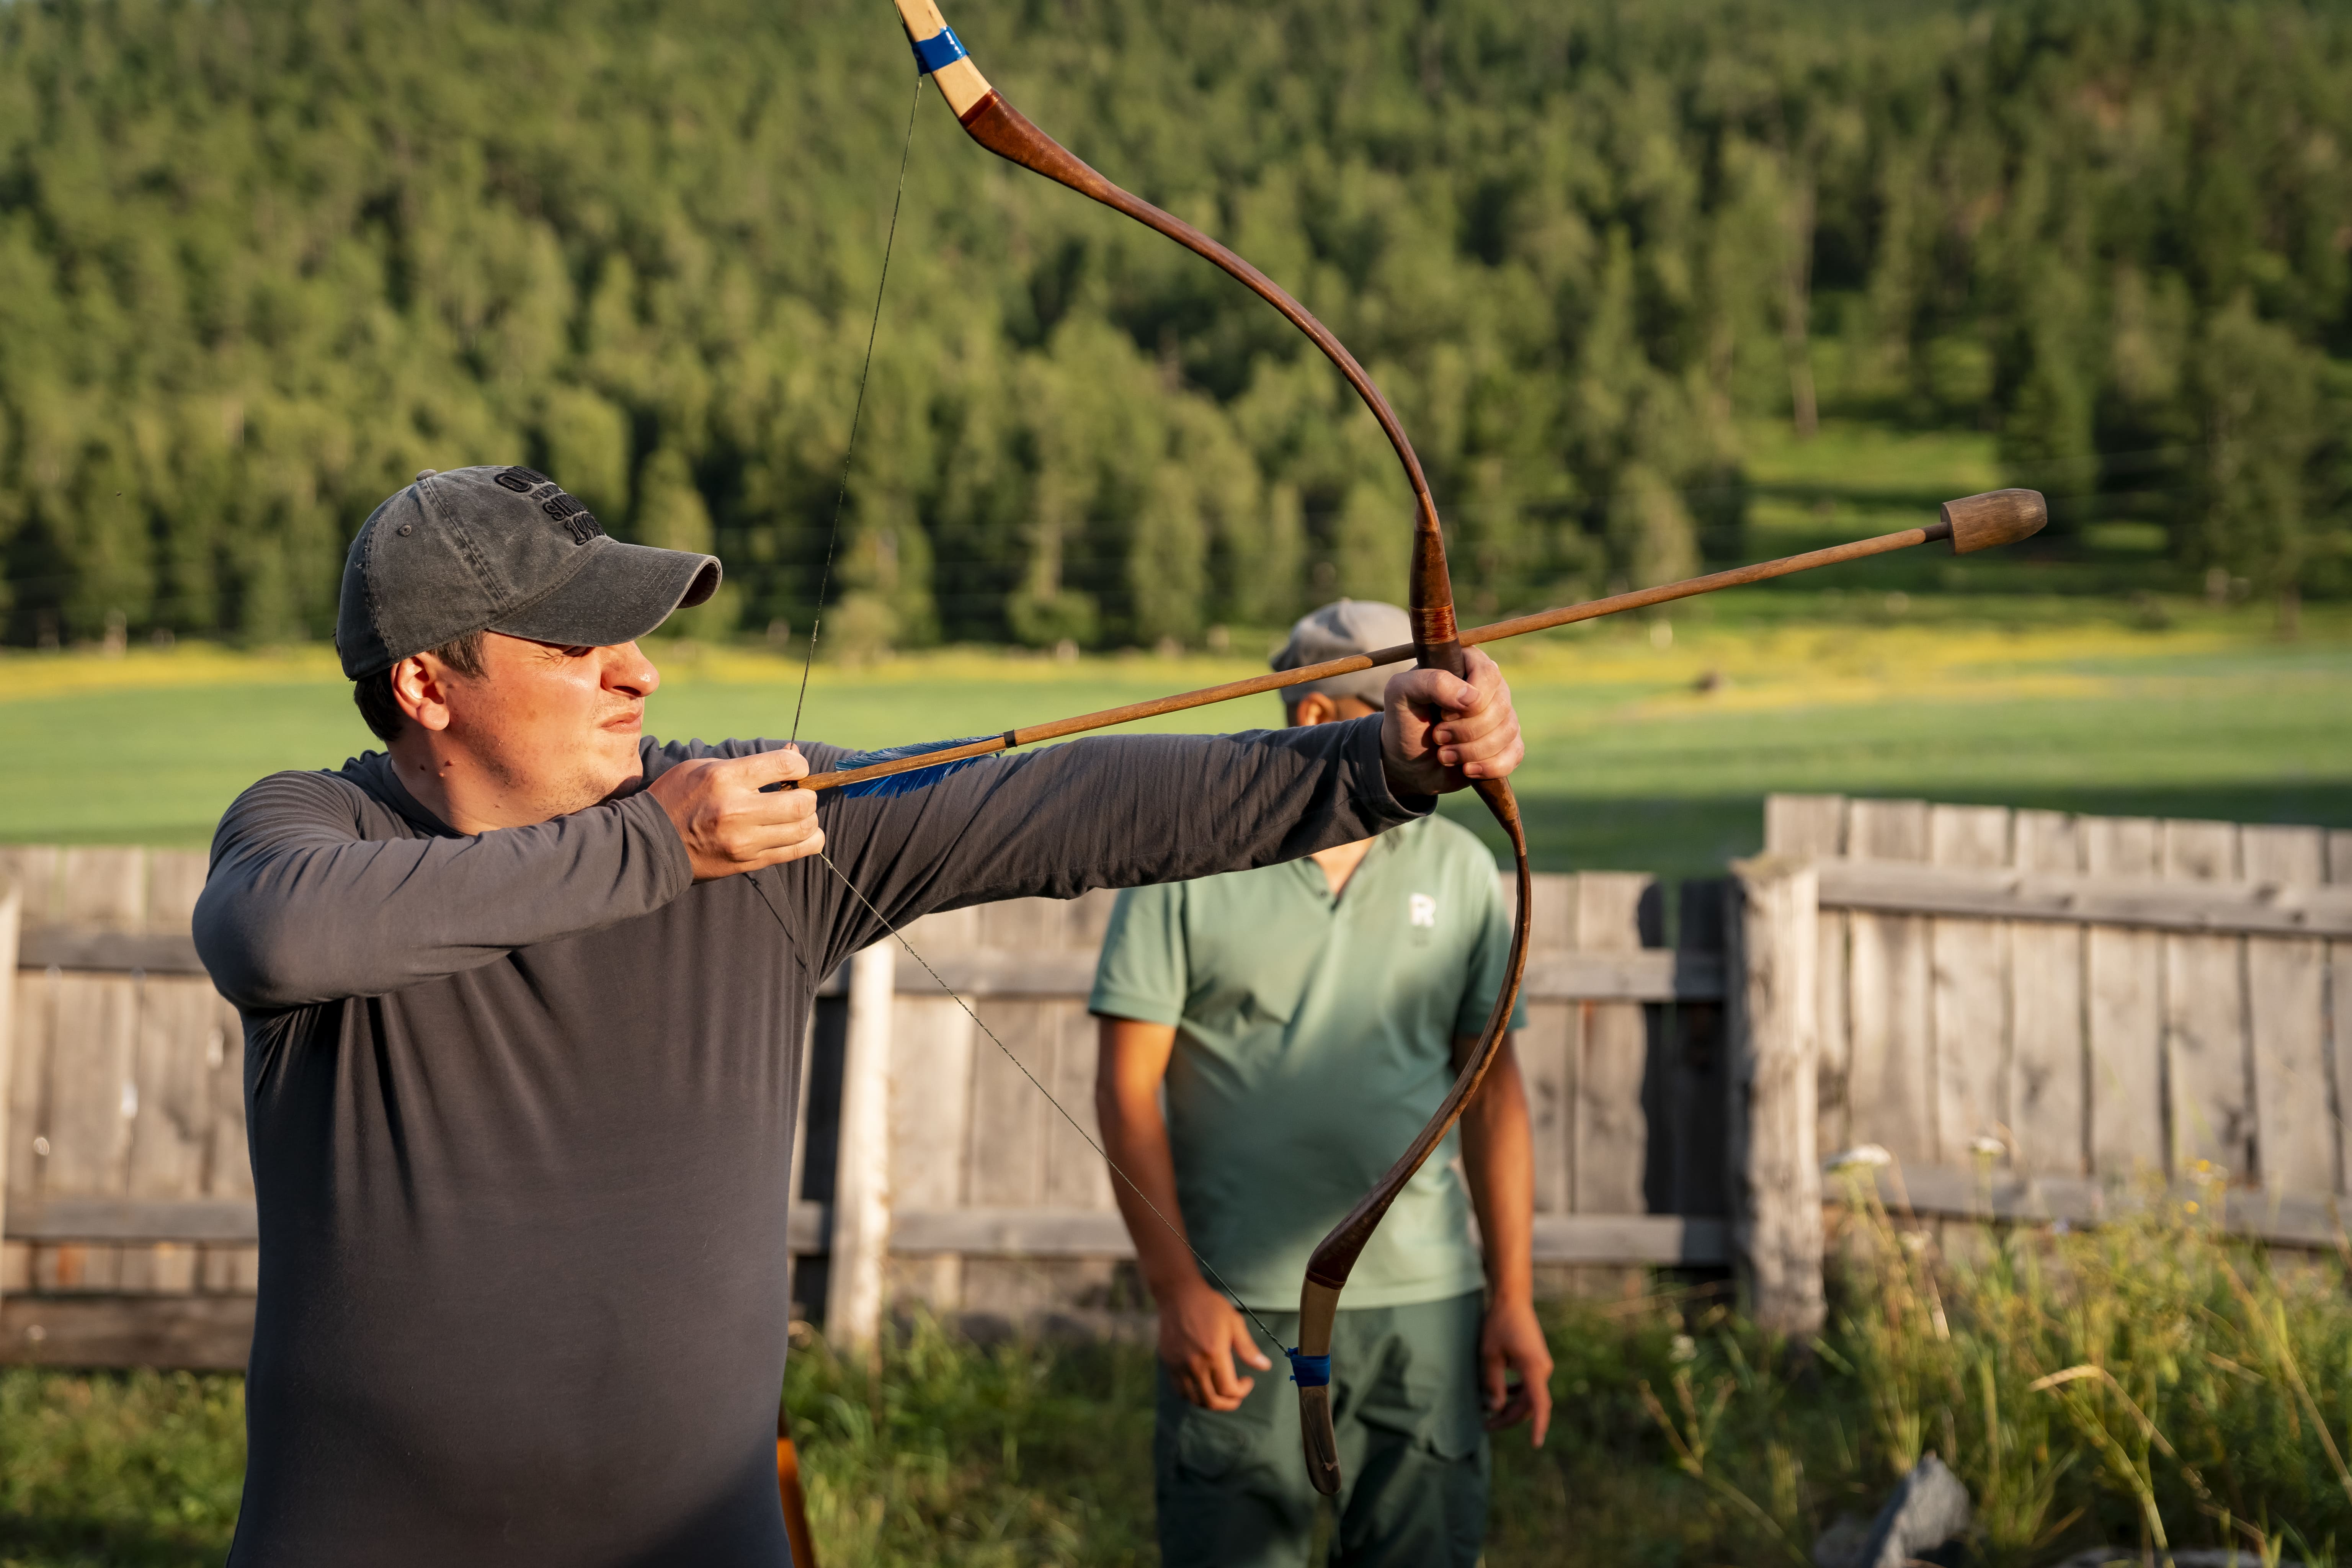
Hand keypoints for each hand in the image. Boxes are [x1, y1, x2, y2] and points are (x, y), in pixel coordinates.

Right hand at [648, 746, 825, 879]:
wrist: (651, 843)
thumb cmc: (677, 797)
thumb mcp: (704, 767)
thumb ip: (750, 764)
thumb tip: (794, 755)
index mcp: (724, 779)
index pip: (784, 765)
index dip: (798, 765)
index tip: (793, 769)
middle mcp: (737, 810)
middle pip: (802, 802)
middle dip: (806, 794)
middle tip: (796, 793)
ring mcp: (745, 841)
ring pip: (805, 828)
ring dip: (808, 817)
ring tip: (794, 813)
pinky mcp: (749, 862)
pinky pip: (797, 851)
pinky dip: (808, 839)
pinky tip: (797, 832)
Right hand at [1157, 1273, 1272, 1410]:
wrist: (1179, 1294)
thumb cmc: (1209, 1306)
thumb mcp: (1234, 1323)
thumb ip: (1248, 1349)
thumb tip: (1265, 1367)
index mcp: (1213, 1354)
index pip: (1228, 1390)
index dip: (1242, 1392)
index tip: (1248, 1381)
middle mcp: (1194, 1364)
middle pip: (1212, 1402)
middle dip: (1229, 1403)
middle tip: (1236, 1394)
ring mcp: (1178, 1366)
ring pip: (1195, 1400)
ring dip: (1211, 1402)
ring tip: (1220, 1391)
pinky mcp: (1168, 1364)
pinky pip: (1180, 1390)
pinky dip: (1193, 1395)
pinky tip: (1203, 1385)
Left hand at [1379, 649, 1523, 797]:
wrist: (1407, 762)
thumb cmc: (1404, 721)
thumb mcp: (1401, 693)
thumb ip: (1431, 682)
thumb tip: (1472, 697)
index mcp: (1467, 664)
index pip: (1488, 674)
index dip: (1470, 699)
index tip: (1442, 714)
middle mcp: (1490, 687)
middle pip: (1500, 706)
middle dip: (1466, 730)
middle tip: (1437, 737)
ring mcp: (1502, 716)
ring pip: (1507, 732)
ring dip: (1471, 751)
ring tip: (1444, 755)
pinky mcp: (1507, 743)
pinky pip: (1514, 754)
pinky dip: (1490, 767)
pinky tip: (1466, 770)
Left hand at [1479, 1295, 1552, 1443]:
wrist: (1512, 1299)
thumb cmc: (1499, 1324)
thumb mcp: (1490, 1355)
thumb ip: (1493, 1383)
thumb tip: (1495, 1408)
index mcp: (1534, 1369)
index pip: (1539, 1404)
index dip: (1538, 1426)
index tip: (1535, 1444)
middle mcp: (1542, 1369)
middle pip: (1529, 1404)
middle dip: (1509, 1418)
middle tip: (1486, 1425)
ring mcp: (1541, 1365)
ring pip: (1529, 1396)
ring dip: (1512, 1407)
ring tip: (1490, 1414)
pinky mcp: (1536, 1361)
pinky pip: (1529, 1385)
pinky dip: (1516, 1394)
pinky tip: (1501, 1396)